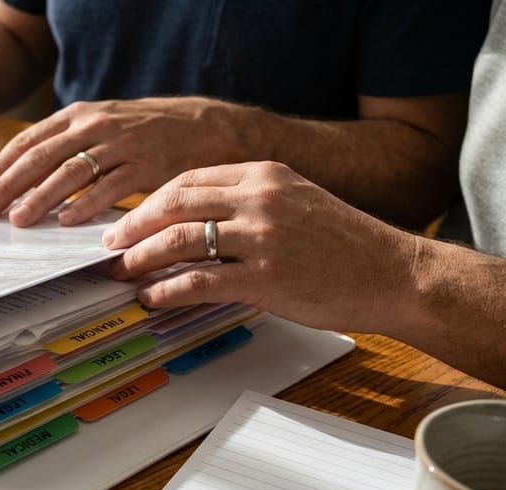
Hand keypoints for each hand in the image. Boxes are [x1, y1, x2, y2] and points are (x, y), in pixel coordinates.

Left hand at [0, 97, 246, 226]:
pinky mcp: (146, 165)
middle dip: (9, 186)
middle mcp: (96, 125)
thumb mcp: (102, 126)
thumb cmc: (148, 133)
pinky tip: (67, 220)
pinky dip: (86, 204)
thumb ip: (67, 146)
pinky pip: (109, 186)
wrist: (206, 127)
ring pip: (70, 172)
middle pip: (42, 156)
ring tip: (20, 220)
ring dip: (40, 198)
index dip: (1, 167)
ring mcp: (121, 144)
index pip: (29, 141)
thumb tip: (25, 177)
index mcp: (79, 115)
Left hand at [102, 161, 418, 334]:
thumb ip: (246, 202)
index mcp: (264, 174)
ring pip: (180, 240)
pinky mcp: (266, 278)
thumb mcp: (293, 201)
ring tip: (122, 273)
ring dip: (142, 259)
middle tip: (111, 245)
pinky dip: (167, 290)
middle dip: (134, 226)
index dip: (150, 202)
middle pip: (175, 204)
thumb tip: (190, 220)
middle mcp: (260, 199)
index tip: (128, 219)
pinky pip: (199, 281)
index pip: (188, 180)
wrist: (393, 273)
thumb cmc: (342, 244)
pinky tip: (151, 298)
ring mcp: (263, 238)